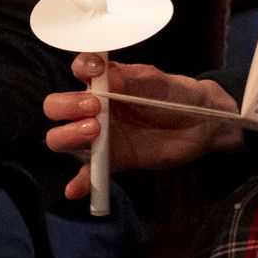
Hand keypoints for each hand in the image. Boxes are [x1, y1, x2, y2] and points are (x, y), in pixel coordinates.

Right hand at [44, 53, 242, 199]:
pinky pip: (89, 173)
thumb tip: (108, 74)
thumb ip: (133, 79)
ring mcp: (100, 136)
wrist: (199, 123)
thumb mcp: (157, 81)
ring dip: (68, 135)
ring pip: (62, 137)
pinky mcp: (112, 161)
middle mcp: (95, 107)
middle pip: (57, 106)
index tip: (96, 71)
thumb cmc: (175, 94)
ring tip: (95, 133)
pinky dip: (80, 182)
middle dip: (67, 106)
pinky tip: (77, 188)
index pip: (78, 71)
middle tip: (95, 108)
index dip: (80, 68)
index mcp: (105, 81)